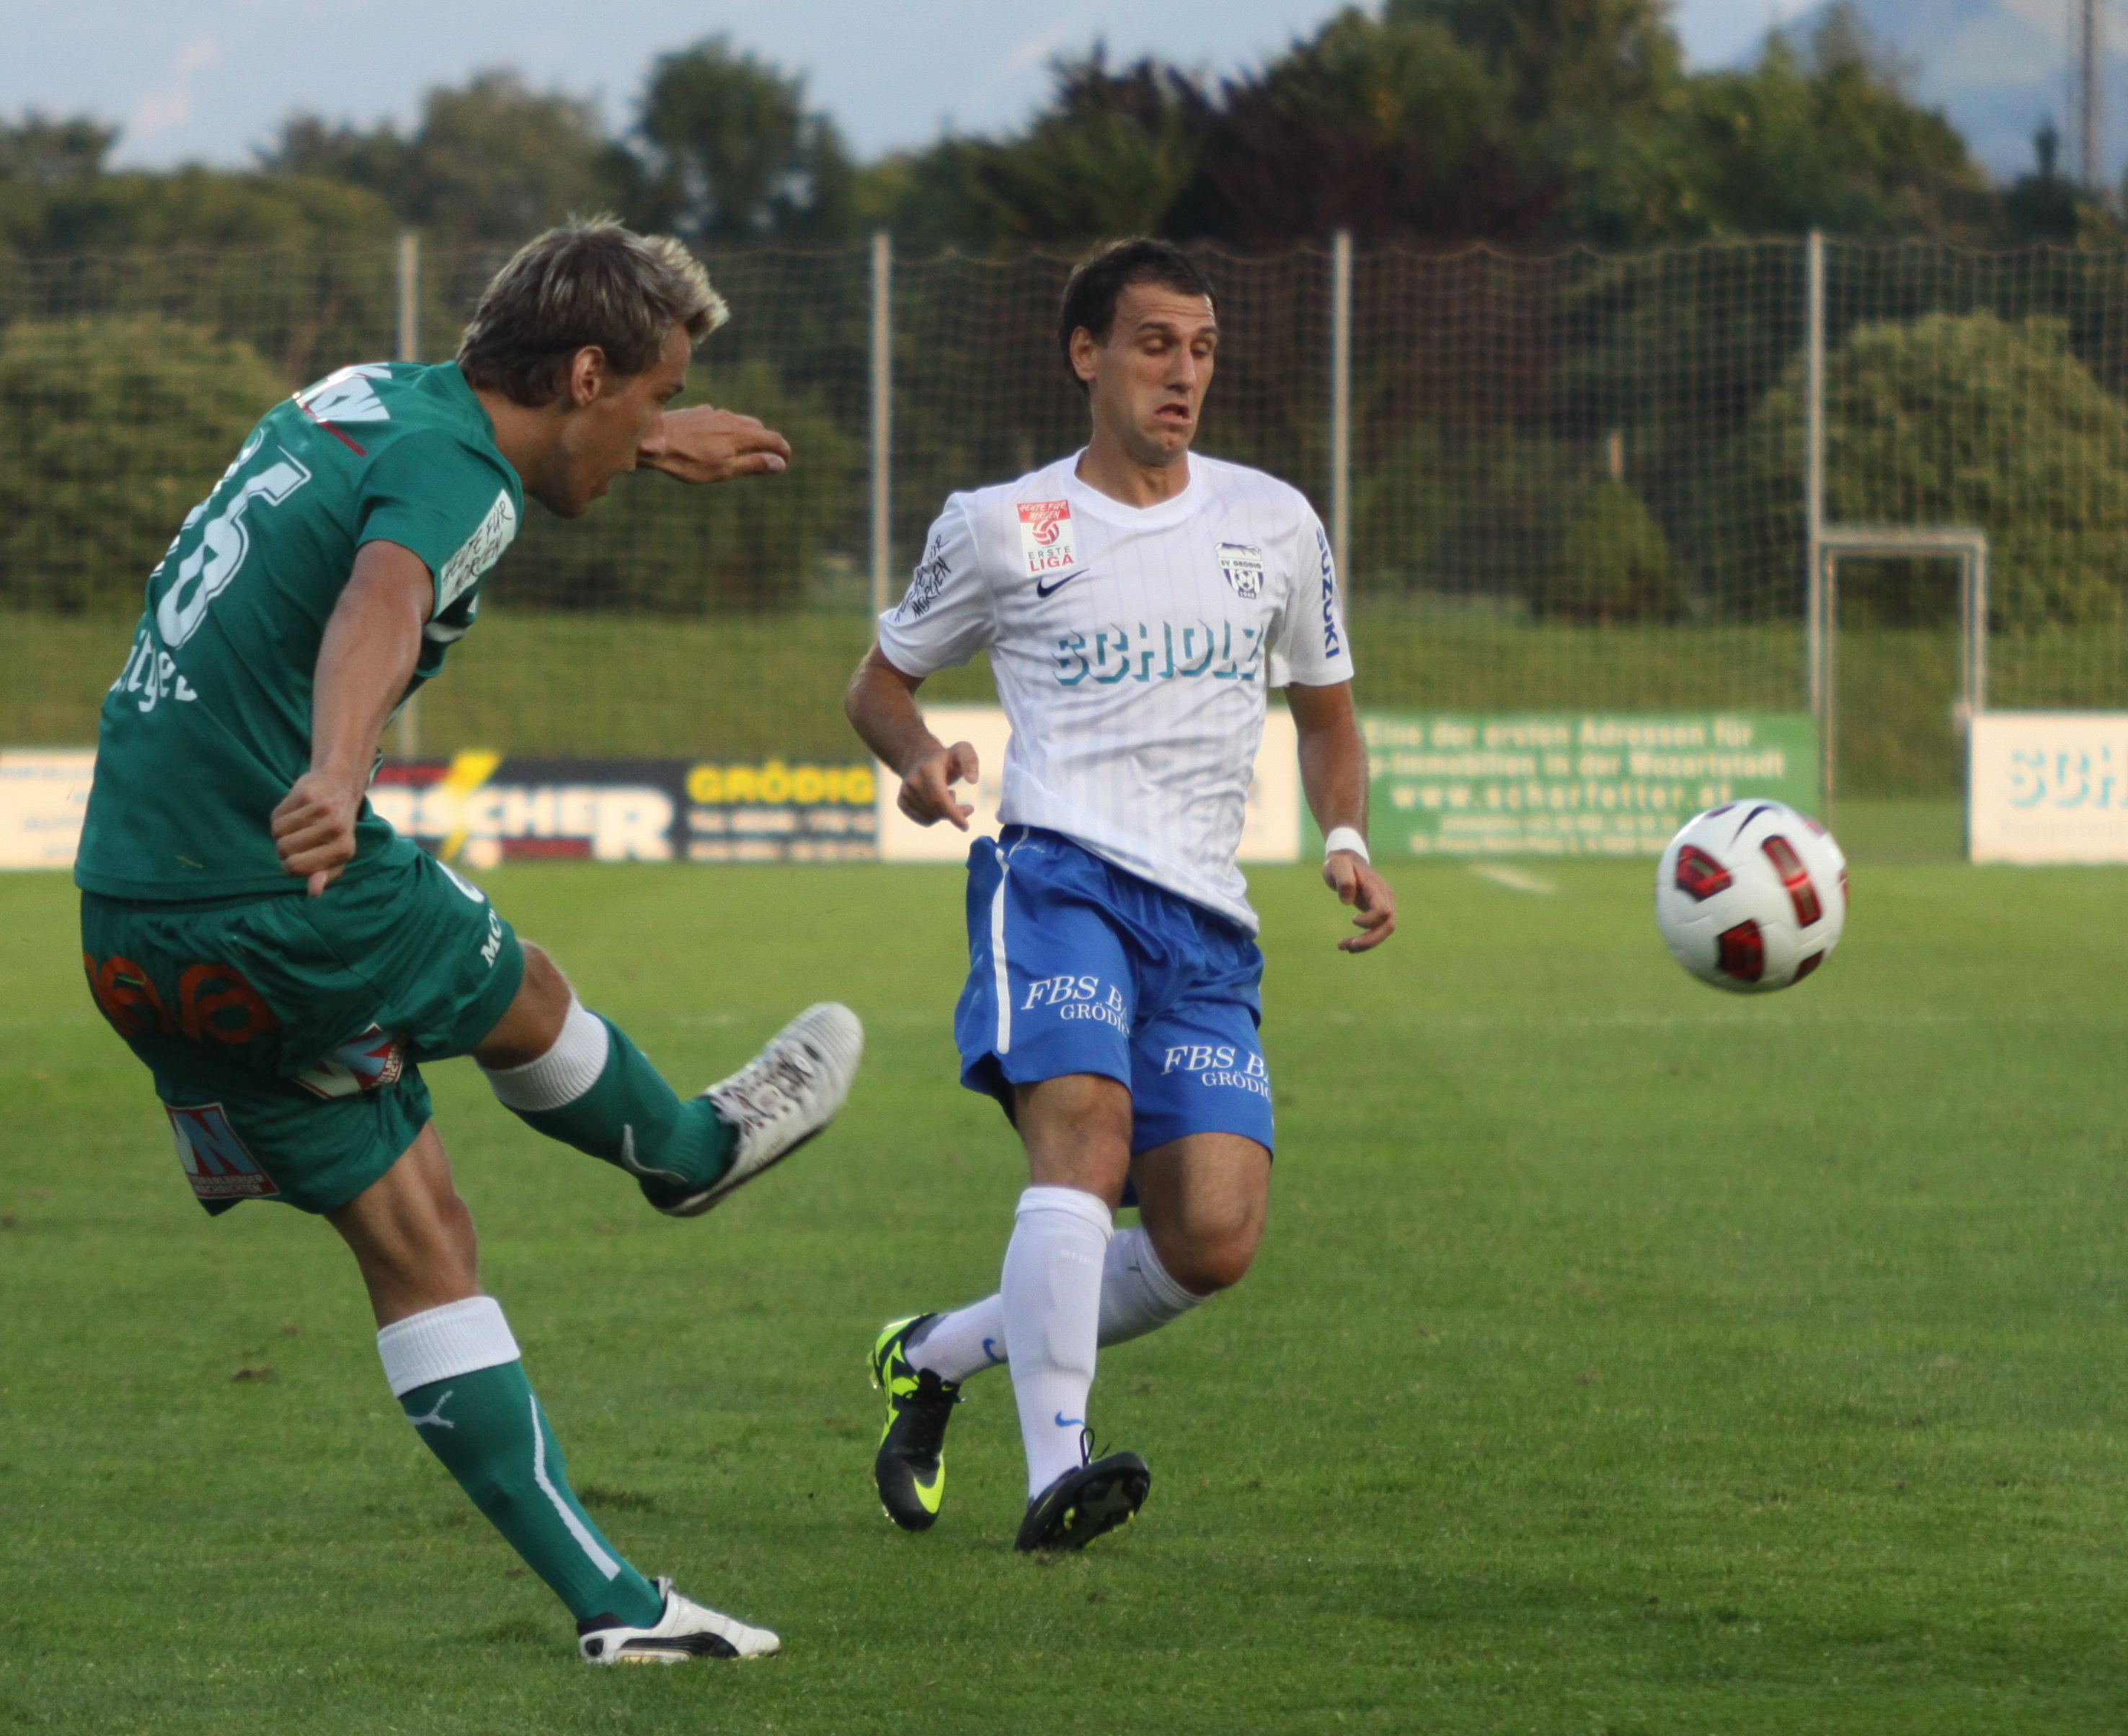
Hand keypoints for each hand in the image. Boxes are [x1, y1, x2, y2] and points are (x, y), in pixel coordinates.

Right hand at [272, 769, 364, 895]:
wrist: (341, 784)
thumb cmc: (336, 827)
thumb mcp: (337, 854)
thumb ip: (325, 875)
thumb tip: (314, 892)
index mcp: (345, 850)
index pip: (295, 868)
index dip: (289, 865)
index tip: (299, 856)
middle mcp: (336, 829)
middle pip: (283, 850)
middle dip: (284, 847)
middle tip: (299, 837)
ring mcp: (323, 810)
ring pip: (277, 832)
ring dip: (281, 830)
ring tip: (299, 823)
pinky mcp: (308, 793)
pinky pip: (277, 814)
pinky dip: (281, 814)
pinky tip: (297, 809)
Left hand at [638, 405, 790, 483]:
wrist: (653, 440)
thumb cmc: (688, 461)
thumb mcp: (724, 471)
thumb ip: (753, 465)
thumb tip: (780, 463)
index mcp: (741, 434)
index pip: (773, 439)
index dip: (783, 451)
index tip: (785, 462)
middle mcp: (730, 419)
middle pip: (758, 429)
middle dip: (766, 443)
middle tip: (765, 459)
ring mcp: (713, 414)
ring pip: (739, 422)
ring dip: (746, 435)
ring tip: (741, 451)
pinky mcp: (698, 413)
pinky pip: (720, 419)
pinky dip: (726, 430)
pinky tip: (714, 441)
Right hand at [898, 741, 978, 829]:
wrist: (920, 759)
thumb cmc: (947, 758)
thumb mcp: (962, 751)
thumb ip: (970, 762)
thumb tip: (973, 781)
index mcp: (927, 769)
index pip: (939, 796)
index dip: (952, 813)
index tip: (965, 826)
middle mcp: (912, 781)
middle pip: (937, 809)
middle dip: (955, 814)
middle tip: (968, 808)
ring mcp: (905, 792)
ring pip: (931, 818)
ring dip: (945, 813)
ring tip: (947, 795)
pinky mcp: (901, 802)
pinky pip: (924, 821)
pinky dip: (936, 817)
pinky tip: (937, 803)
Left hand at [1323, 851, 1395, 952]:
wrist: (1347, 861)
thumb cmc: (1341, 863)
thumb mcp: (1337, 865)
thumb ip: (1343, 879)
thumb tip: (1347, 901)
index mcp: (1376, 888)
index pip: (1383, 910)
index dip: (1370, 920)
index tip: (1352, 919)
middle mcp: (1385, 898)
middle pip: (1389, 925)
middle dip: (1370, 939)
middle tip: (1348, 946)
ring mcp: (1383, 905)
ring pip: (1384, 931)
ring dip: (1367, 944)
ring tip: (1343, 947)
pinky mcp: (1377, 912)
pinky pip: (1377, 931)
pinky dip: (1365, 941)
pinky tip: (1348, 946)